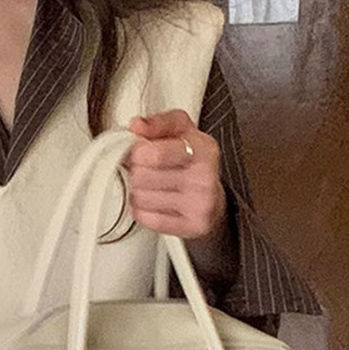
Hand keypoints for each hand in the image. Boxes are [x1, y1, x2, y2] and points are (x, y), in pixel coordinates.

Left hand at [124, 110, 226, 238]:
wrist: (212, 198)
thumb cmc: (190, 162)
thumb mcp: (181, 132)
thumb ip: (158, 123)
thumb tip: (137, 125)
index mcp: (202, 147)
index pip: (155, 154)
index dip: (137, 153)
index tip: (138, 153)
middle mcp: (204, 175)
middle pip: (142, 176)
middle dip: (136, 172)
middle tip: (145, 171)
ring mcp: (201, 203)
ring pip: (141, 198)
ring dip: (138, 193)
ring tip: (151, 187)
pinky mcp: (193, 226)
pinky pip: (148, 219)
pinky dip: (143, 212)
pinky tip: (153, 204)